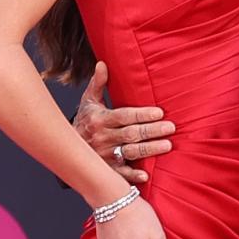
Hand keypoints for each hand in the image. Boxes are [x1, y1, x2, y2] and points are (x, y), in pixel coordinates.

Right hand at [73, 61, 175, 183]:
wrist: (68, 147)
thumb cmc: (85, 121)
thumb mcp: (89, 101)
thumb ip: (98, 83)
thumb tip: (102, 64)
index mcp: (101, 119)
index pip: (124, 116)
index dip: (142, 115)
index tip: (159, 113)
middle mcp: (103, 137)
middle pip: (131, 134)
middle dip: (151, 131)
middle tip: (170, 128)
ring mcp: (105, 154)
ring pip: (129, 152)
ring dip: (149, 150)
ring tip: (167, 146)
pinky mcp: (107, 168)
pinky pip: (120, 173)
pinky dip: (132, 174)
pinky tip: (146, 174)